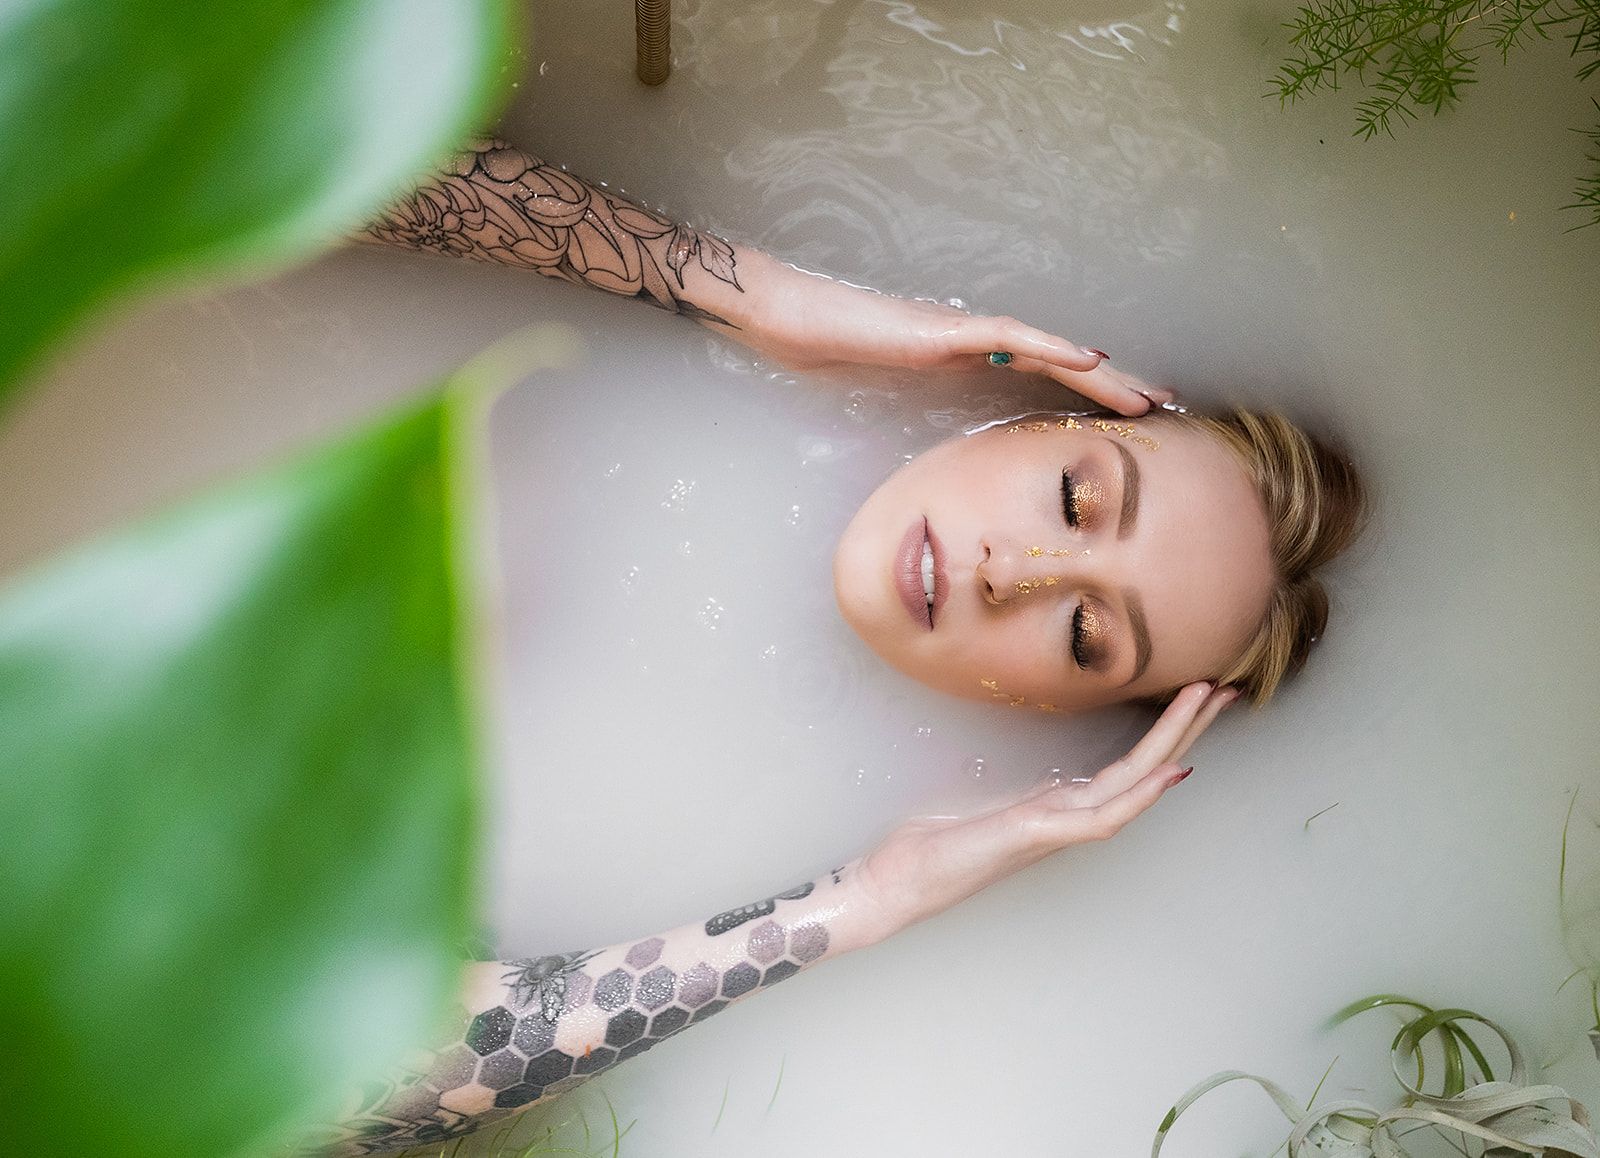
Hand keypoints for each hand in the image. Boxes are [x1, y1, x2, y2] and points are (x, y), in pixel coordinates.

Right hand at [747, 266, 1174, 416]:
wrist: (796, 318)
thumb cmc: (834, 352)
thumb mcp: (891, 394)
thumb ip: (926, 409)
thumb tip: (959, 454)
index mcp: (972, 359)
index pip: (1044, 380)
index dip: (1092, 398)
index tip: (1135, 418)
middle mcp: (979, 342)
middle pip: (1062, 366)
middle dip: (1117, 388)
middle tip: (1169, 407)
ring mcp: (965, 332)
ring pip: (1050, 352)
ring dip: (1102, 375)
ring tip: (1147, 397)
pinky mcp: (945, 330)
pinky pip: (1009, 337)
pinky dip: (1052, 346)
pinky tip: (1089, 357)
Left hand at [850, 682, 1237, 942]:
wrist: (897, 884)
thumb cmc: (928, 845)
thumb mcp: (977, 803)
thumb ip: (1014, 795)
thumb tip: (1036, 775)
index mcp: (1057, 807)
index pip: (1125, 765)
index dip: (1164, 733)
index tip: (1196, 696)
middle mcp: (1066, 818)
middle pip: (1142, 767)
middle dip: (1186, 728)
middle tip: (1229, 690)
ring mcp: (1056, 828)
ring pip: (1132, 782)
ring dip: (1174, 743)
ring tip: (1209, 702)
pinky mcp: (1036, 835)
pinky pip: (1100, 815)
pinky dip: (1138, 795)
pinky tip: (1170, 772)